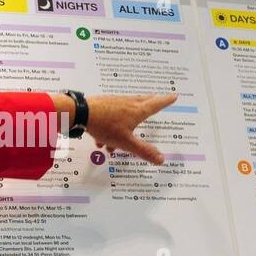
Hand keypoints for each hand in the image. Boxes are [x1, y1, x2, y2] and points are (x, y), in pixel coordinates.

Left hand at [54, 92, 177, 163]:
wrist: (81, 113)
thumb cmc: (106, 126)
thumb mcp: (126, 143)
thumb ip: (143, 151)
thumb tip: (161, 159)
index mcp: (137, 111)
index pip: (156, 105)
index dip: (166, 101)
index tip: (173, 95)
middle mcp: (128, 103)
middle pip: (143, 101)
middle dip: (151, 103)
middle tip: (157, 99)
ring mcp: (115, 102)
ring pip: (125, 112)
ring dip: (125, 126)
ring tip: (117, 142)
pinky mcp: (103, 104)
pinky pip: (111, 116)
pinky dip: (110, 128)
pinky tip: (100, 140)